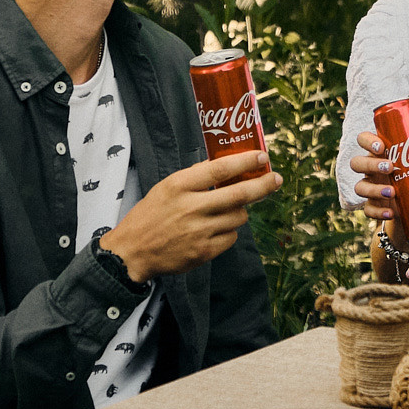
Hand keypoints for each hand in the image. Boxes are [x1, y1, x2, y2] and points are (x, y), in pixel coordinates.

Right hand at [99, 150, 280, 282]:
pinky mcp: (204, 252)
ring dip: (239, 211)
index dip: (245, 162)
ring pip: (239, 217)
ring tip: (226, 211)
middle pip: (239, 194)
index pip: (220, 169)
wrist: (132, 252)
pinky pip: (231, 237)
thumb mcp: (167, 187)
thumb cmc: (150, 216)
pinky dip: (229, 232)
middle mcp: (191, 207)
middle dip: (263, 185)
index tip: (262, 156)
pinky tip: (215, 229)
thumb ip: (195, 177)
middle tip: (276, 179)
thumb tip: (226, 165)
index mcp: (180, 186)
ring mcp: (199, 231)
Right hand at [347, 129, 408, 222]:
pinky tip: (390, 213)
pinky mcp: (373, 206)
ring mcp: (369, 188)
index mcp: (378, 153)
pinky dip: (378, 212)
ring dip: (374, 189)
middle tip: (390, 168)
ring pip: (359, 187)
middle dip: (371, 164)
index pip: (363, 140)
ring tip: (393, 192)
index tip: (381, 146)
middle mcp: (370, 170)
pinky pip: (368, 209)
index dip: (367, 141)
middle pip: (357, 163)